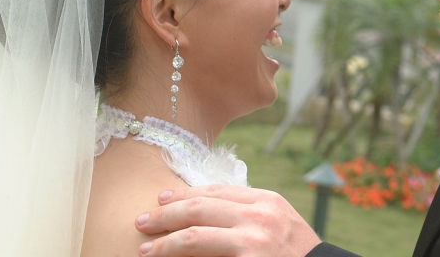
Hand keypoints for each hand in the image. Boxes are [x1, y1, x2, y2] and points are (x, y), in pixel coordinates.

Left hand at [135, 185, 320, 256]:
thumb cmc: (298, 254)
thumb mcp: (281, 222)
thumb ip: (251, 212)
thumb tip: (210, 210)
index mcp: (266, 200)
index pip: (215, 190)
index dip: (184, 194)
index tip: (162, 199)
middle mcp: (259, 215)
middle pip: (199, 207)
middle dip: (165, 214)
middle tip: (141, 221)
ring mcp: (253, 240)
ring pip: (194, 235)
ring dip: (164, 243)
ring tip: (144, 249)